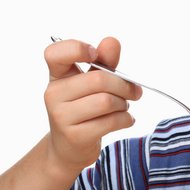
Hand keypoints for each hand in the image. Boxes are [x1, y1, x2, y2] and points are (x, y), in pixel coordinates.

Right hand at [43, 37, 141, 172]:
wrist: (69, 147)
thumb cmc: (85, 108)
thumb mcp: (92, 83)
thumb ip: (105, 62)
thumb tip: (112, 41)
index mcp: (58, 75)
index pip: (55, 53)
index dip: (77, 48)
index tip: (96, 55)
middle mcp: (54, 94)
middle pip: (99, 80)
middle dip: (124, 85)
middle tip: (134, 92)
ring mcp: (61, 116)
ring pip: (107, 101)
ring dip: (124, 104)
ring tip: (123, 107)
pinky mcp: (75, 136)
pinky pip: (111, 121)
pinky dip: (126, 119)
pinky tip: (124, 120)